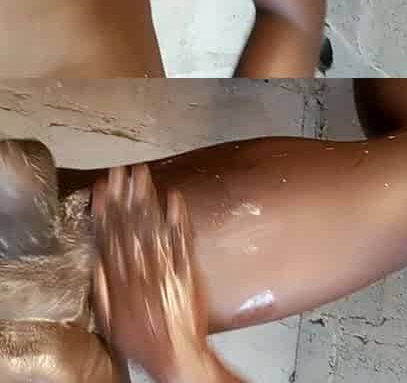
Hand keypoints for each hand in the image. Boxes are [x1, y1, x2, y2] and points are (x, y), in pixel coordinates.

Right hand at [91, 165, 209, 381]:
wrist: (178, 355)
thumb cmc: (144, 343)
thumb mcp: (111, 323)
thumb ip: (103, 291)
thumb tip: (97, 263)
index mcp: (122, 281)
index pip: (110, 238)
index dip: (106, 211)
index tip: (102, 188)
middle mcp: (143, 271)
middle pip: (131, 227)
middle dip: (125, 196)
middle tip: (122, 172)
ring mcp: (167, 269)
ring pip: (155, 228)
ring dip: (148, 200)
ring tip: (143, 176)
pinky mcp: (189, 271)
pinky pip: (183, 241)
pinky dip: (179, 219)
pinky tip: (175, 199)